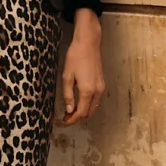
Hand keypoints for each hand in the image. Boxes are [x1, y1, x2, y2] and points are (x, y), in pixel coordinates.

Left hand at [61, 9, 104, 126]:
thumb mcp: (67, 76)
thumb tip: (69, 110)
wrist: (88, 43)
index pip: (81, 113)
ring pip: (93, 107)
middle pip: (89, 112)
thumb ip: (68, 95)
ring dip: (83, 111)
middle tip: (66, 117)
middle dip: (78, 117)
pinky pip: (96, 99)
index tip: (64, 122)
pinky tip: (79, 101)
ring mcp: (101, 87)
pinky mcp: (102, 82)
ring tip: (71, 110)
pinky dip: (88, 104)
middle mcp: (97, 91)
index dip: (72, 120)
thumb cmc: (75, 57)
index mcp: (87, 91)